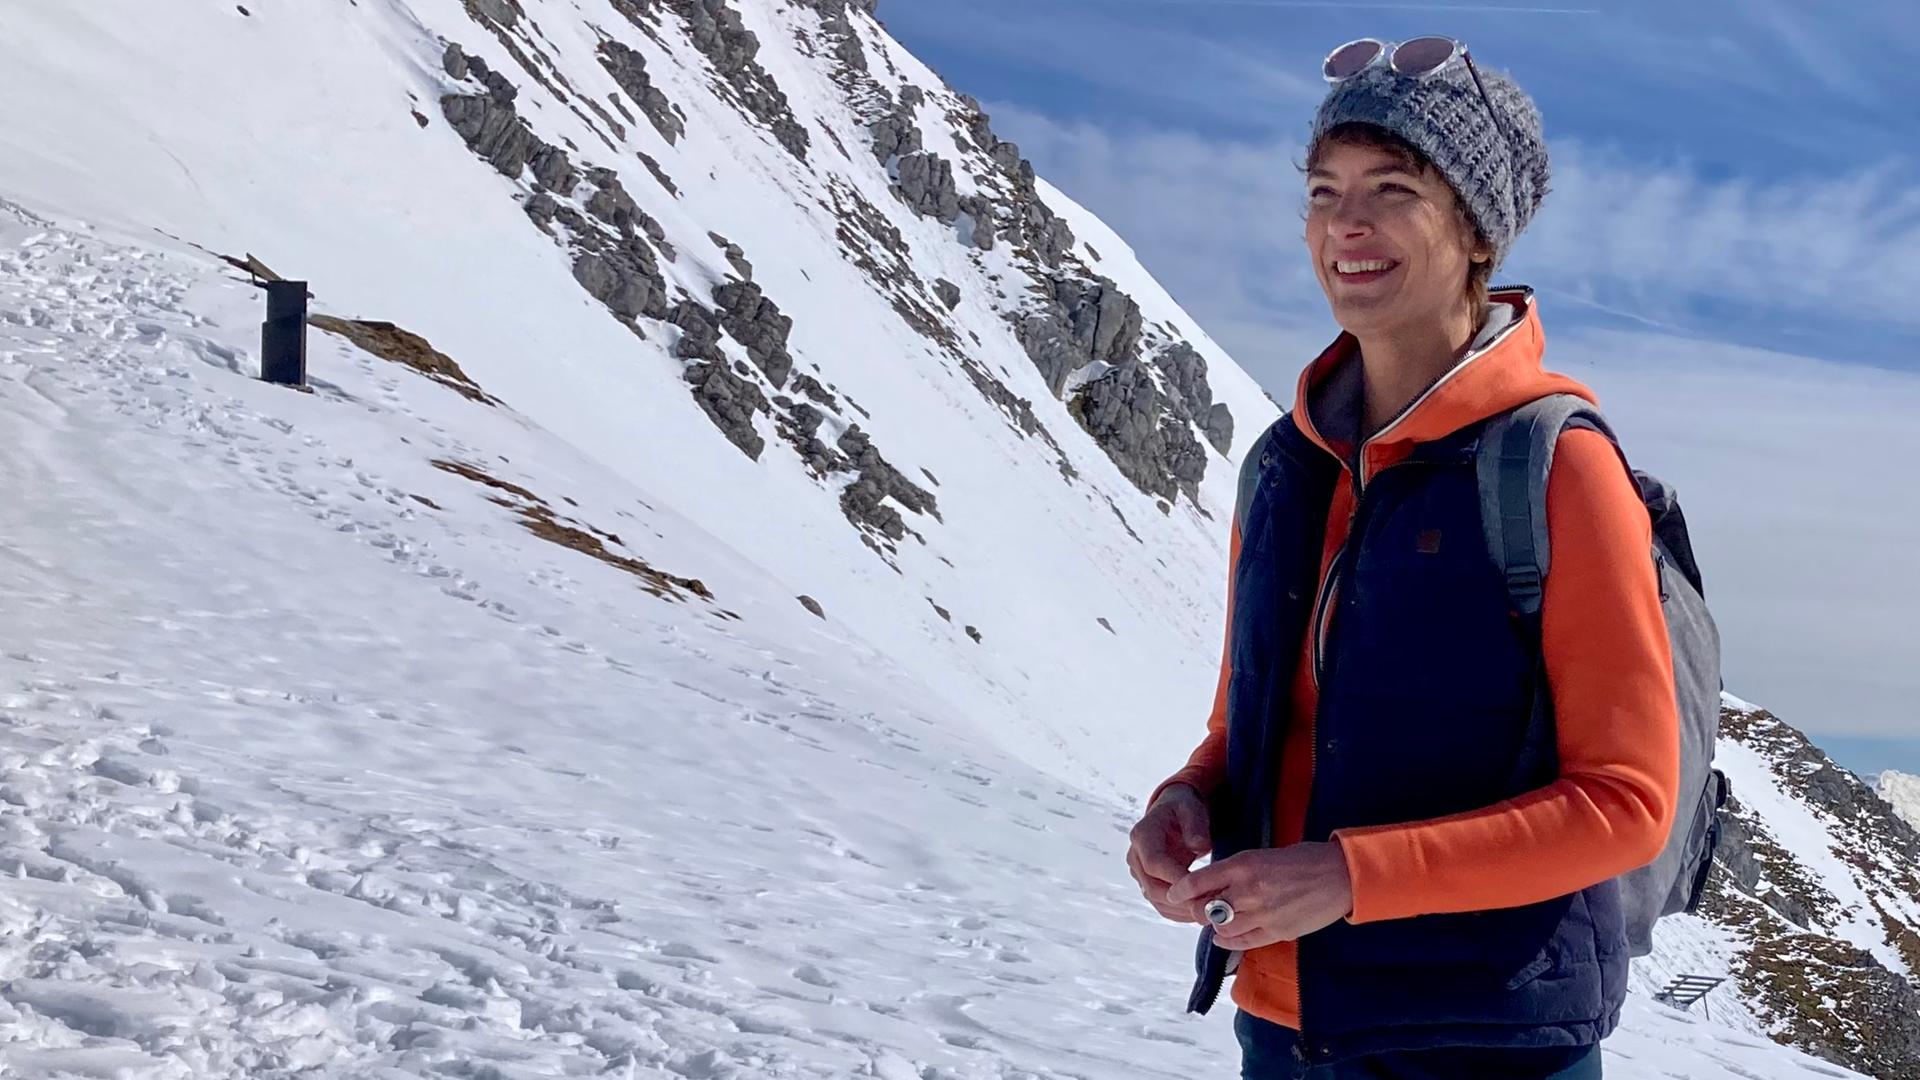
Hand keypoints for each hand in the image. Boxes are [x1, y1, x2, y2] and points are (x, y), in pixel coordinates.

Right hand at [1127, 784, 1211, 922]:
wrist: (1171, 815)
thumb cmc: (1183, 810)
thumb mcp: (1191, 809)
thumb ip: (1195, 826)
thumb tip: (1199, 845)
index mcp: (1142, 835)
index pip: (1154, 862)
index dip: (1175, 878)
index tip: (1200, 888)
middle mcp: (1135, 857)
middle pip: (1152, 887)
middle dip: (1181, 900)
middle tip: (1209, 906)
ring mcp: (1140, 873)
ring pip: (1156, 900)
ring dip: (1182, 910)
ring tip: (1209, 912)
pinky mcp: (1149, 884)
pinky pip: (1161, 904)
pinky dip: (1180, 913)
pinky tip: (1200, 913)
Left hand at [1164, 842, 1353, 950]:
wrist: (1341, 875)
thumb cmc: (1304, 859)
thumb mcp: (1264, 855)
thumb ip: (1237, 871)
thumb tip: (1211, 886)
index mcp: (1245, 865)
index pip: (1199, 882)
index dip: (1180, 891)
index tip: (1172, 894)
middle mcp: (1250, 891)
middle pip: (1206, 909)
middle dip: (1198, 910)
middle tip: (1197, 907)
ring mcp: (1264, 914)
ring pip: (1222, 928)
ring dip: (1215, 925)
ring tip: (1216, 919)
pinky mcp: (1277, 932)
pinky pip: (1242, 942)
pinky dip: (1228, 941)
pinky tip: (1224, 935)